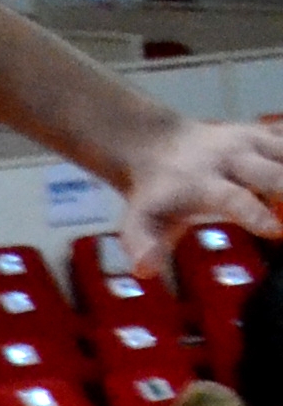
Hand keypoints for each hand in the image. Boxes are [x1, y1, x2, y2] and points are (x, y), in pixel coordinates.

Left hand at [118, 114, 282, 255]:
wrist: (158, 146)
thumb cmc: (154, 196)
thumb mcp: (138, 221)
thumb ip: (142, 245)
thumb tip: (145, 271)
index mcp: (200, 183)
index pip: (232, 198)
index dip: (255, 213)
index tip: (277, 230)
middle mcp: (230, 158)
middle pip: (273, 173)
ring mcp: (252, 142)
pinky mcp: (266, 134)